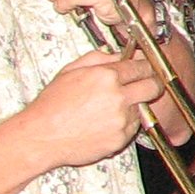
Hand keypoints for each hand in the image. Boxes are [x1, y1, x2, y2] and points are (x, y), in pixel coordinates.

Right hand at [23, 49, 160, 167]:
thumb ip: (98, 58)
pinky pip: (132, 127)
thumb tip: (118, 55)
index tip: (145, 68)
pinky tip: (103, 123)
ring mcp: (121, 119)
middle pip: (153, 86)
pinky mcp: (121, 138)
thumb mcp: (70, 71)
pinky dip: (124, 124)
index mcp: (106, 76)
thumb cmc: (51, 105)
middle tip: (144, 85)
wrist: (40, 136)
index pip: (142, 66)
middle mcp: (117, 97)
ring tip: (108, 109)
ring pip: (142, 108)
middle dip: (152, 84)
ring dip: (133, 106)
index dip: (146, 66)